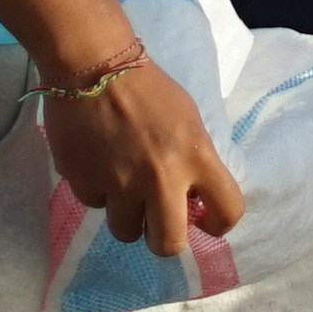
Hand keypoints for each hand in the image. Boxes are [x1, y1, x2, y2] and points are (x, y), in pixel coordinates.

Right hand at [46, 58, 241, 263]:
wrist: (93, 67)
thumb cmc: (149, 91)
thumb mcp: (190, 121)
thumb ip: (196, 162)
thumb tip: (197, 201)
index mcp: (197, 157)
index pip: (228, 211)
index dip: (220, 224)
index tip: (205, 221)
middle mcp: (160, 177)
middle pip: (168, 244)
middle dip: (163, 240)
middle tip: (157, 226)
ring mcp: (118, 183)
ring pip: (125, 231)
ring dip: (126, 214)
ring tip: (122, 185)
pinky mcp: (83, 182)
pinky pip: (95, 203)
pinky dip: (97, 189)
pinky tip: (97, 162)